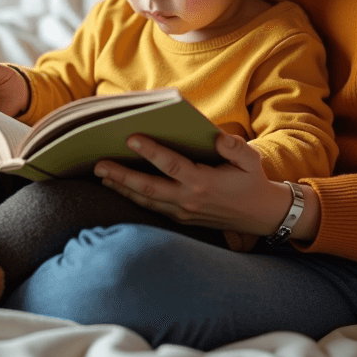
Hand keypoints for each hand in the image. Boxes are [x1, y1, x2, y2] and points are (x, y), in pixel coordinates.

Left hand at [94, 132, 320, 240]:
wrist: (258, 214)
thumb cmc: (251, 180)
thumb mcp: (251, 160)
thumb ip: (235, 148)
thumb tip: (218, 138)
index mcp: (204, 182)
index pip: (172, 165)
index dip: (151, 152)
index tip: (131, 138)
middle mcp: (188, 200)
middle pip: (149, 188)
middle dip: (122, 176)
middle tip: (98, 164)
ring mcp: (183, 212)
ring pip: (146, 200)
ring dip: (122, 188)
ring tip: (101, 174)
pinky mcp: (181, 218)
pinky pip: (152, 208)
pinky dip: (133, 198)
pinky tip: (119, 187)